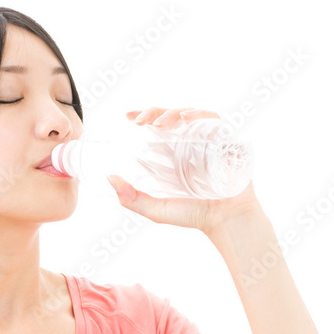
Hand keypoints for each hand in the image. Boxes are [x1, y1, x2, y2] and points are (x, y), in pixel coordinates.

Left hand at [109, 107, 261, 233]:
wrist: (225, 221)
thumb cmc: (193, 215)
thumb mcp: (155, 209)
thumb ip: (130, 198)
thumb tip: (108, 177)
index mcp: (174, 152)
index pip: (157, 125)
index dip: (143, 115)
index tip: (127, 117)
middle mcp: (191, 142)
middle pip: (171, 116)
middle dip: (153, 111)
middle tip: (138, 120)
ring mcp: (209, 139)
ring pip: (189, 113)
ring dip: (172, 112)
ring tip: (158, 122)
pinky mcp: (225, 139)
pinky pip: (213, 119)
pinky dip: (198, 114)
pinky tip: (185, 118)